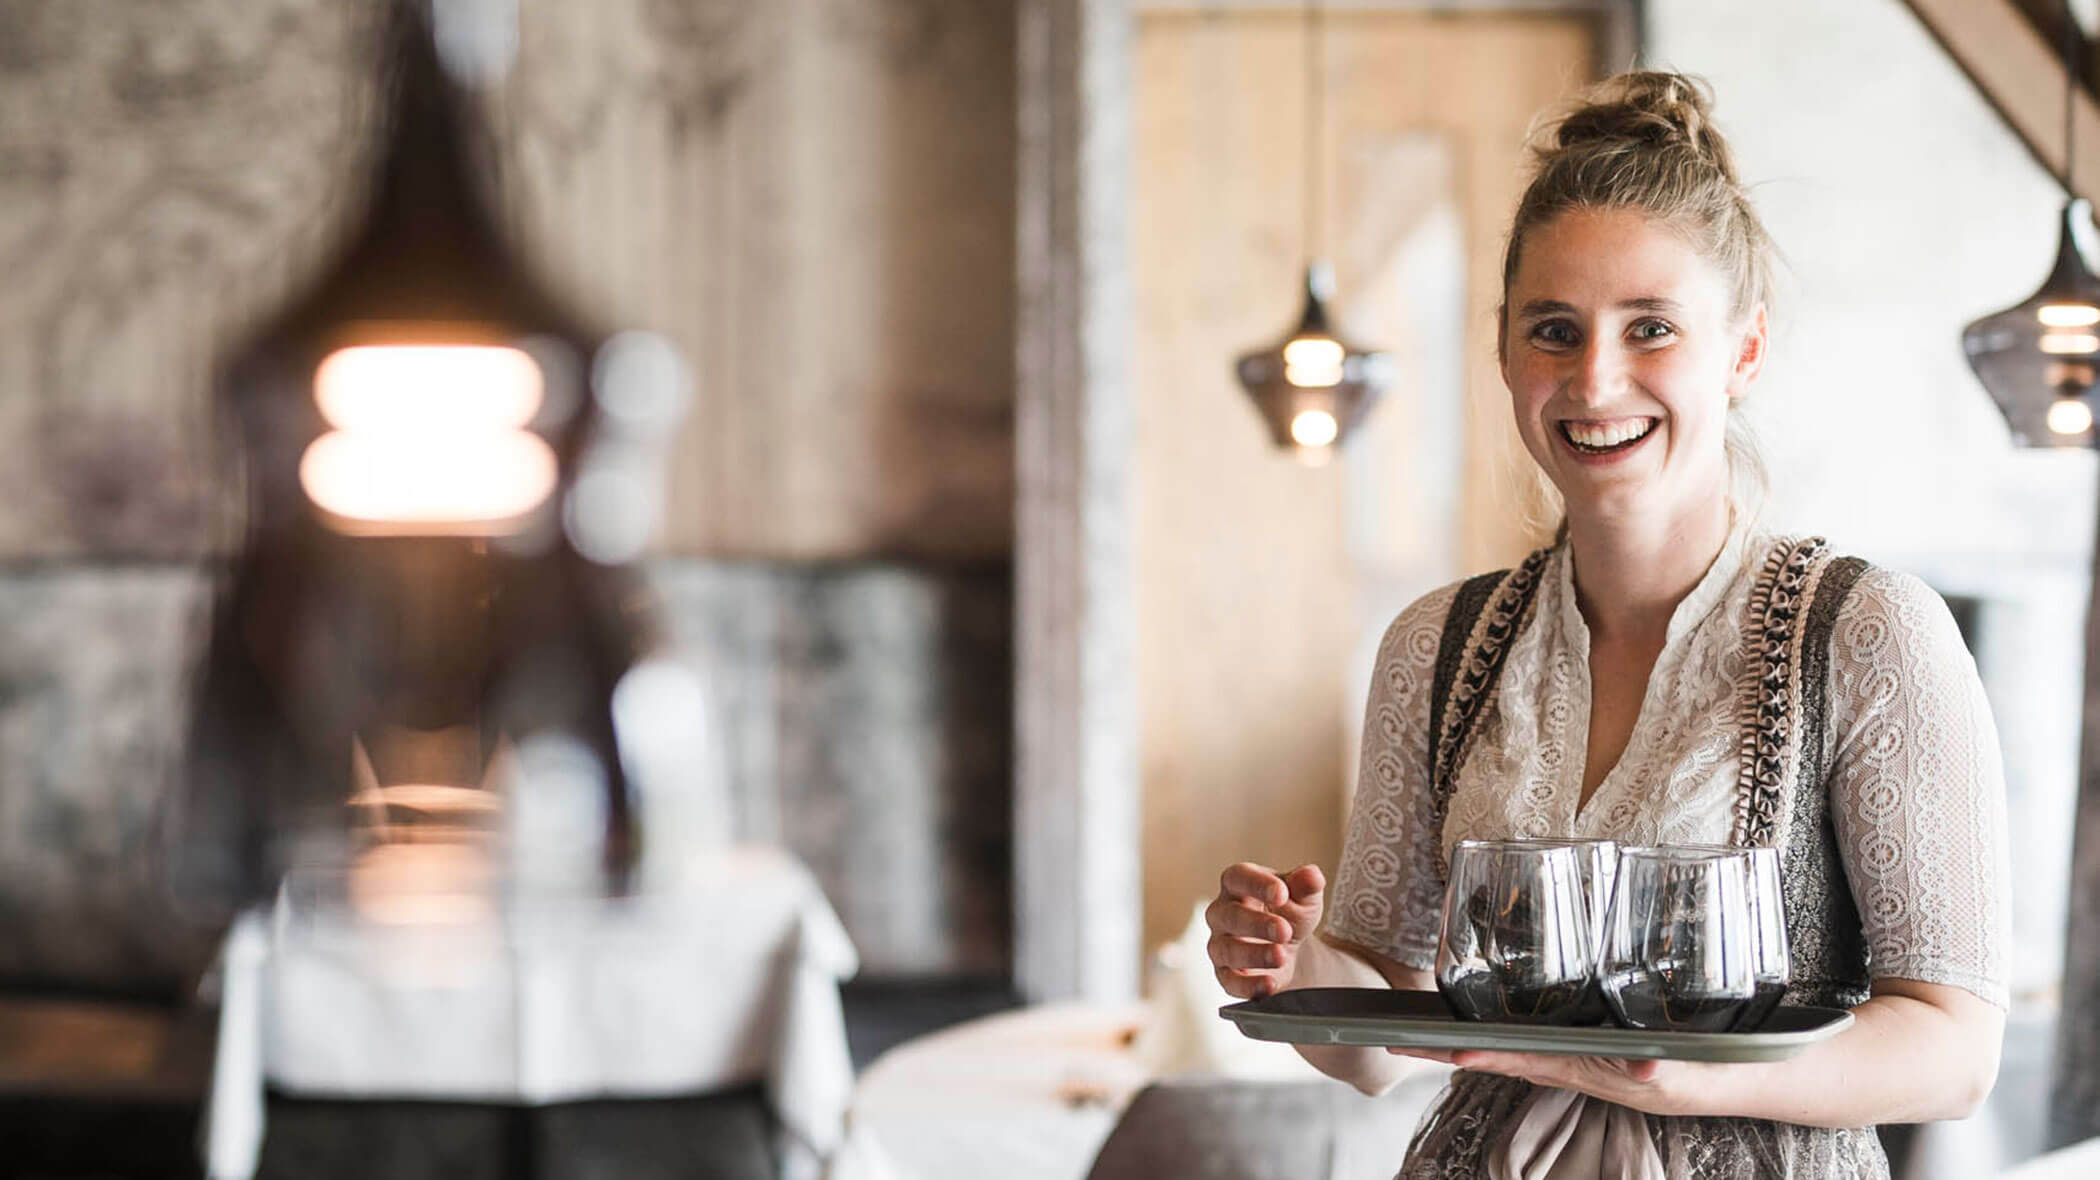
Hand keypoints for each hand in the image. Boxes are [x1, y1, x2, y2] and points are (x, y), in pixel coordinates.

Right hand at [1206, 861, 1324, 998]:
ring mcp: (1220, 944)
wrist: (1288, 944)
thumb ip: (1307, 885)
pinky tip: (1270, 983)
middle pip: (1230, 916)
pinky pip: (1230, 981)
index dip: (1258, 885)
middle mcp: (1222, 913)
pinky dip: (1249, 986)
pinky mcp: (1225, 974)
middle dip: (1257, 924)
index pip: (1239, 878)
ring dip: (1254, 955)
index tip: (1282, 894)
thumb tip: (1312, 876)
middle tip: (1284, 930)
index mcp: (1237, 884)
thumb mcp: (1303, 896)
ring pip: (1227, 950)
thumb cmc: (1287, 911)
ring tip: (1281, 956)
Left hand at [1386, 1047, 1704, 1116]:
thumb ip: (1661, 1070)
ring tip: (1422, 1036)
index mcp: (1586, 1068)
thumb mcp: (1680, 1073)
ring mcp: (1573, 1061)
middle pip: (1498, 1057)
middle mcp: (1570, 1066)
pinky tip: (1482, 1032)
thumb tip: (1646, 1071)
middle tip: (1399, 1043)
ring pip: (1509, 1052)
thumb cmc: (1699, 1071)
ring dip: (1466, 1046)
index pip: (1524, 1061)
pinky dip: (1501, 1040)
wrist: (1726, 1079)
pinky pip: (1531, 1046)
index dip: (1486, 1057)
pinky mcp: (1582, 1052)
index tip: (1447, 1051)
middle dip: (1449, 1053)